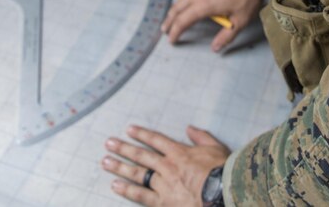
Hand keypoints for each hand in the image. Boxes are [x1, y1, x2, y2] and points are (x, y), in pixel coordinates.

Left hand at [102, 124, 228, 205]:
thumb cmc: (222, 171)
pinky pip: (141, 195)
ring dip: (120, 167)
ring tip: (105, 162)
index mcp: (180, 152)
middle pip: (141, 156)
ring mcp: (163, 184)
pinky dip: (127, 190)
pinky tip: (115, 186)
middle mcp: (167, 166)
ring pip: (137, 174)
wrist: (222, 193)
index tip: (129, 130)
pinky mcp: (163, 202)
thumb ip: (201, 137)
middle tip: (108, 143)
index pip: (156, 140)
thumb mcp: (215, 148)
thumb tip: (190, 128)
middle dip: (123, 148)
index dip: (142, 134)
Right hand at [161, 0, 263, 51]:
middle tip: (165, 29)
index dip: (175, 32)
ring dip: (176, 7)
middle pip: (177, 8)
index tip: (172, 39)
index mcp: (203, 6)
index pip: (182, 22)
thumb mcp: (240, 20)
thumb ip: (226, 36)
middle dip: (169, 20)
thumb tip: (215, 47)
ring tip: (174, 15)